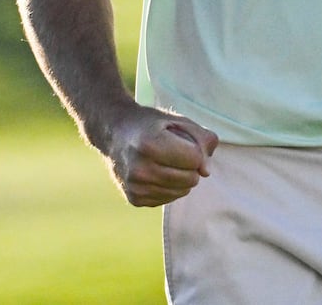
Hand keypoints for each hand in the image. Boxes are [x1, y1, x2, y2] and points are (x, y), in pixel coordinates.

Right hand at [103, 106, 219, 206]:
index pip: (195, 159)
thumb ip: (202, 139)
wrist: (115, 133)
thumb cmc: (152, 125)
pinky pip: (169, 198)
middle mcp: (139, 169)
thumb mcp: (179, 121)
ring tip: (163, 160)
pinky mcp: (135, 199)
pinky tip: (156, 172)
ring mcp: (135, 187)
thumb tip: (206, 172)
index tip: (180, 139)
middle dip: (190, 165)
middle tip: (173, 150)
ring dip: (181, 177)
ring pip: (182, 191)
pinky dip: (169, 186)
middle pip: (190, 178)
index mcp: (150, 144)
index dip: (194, 148)